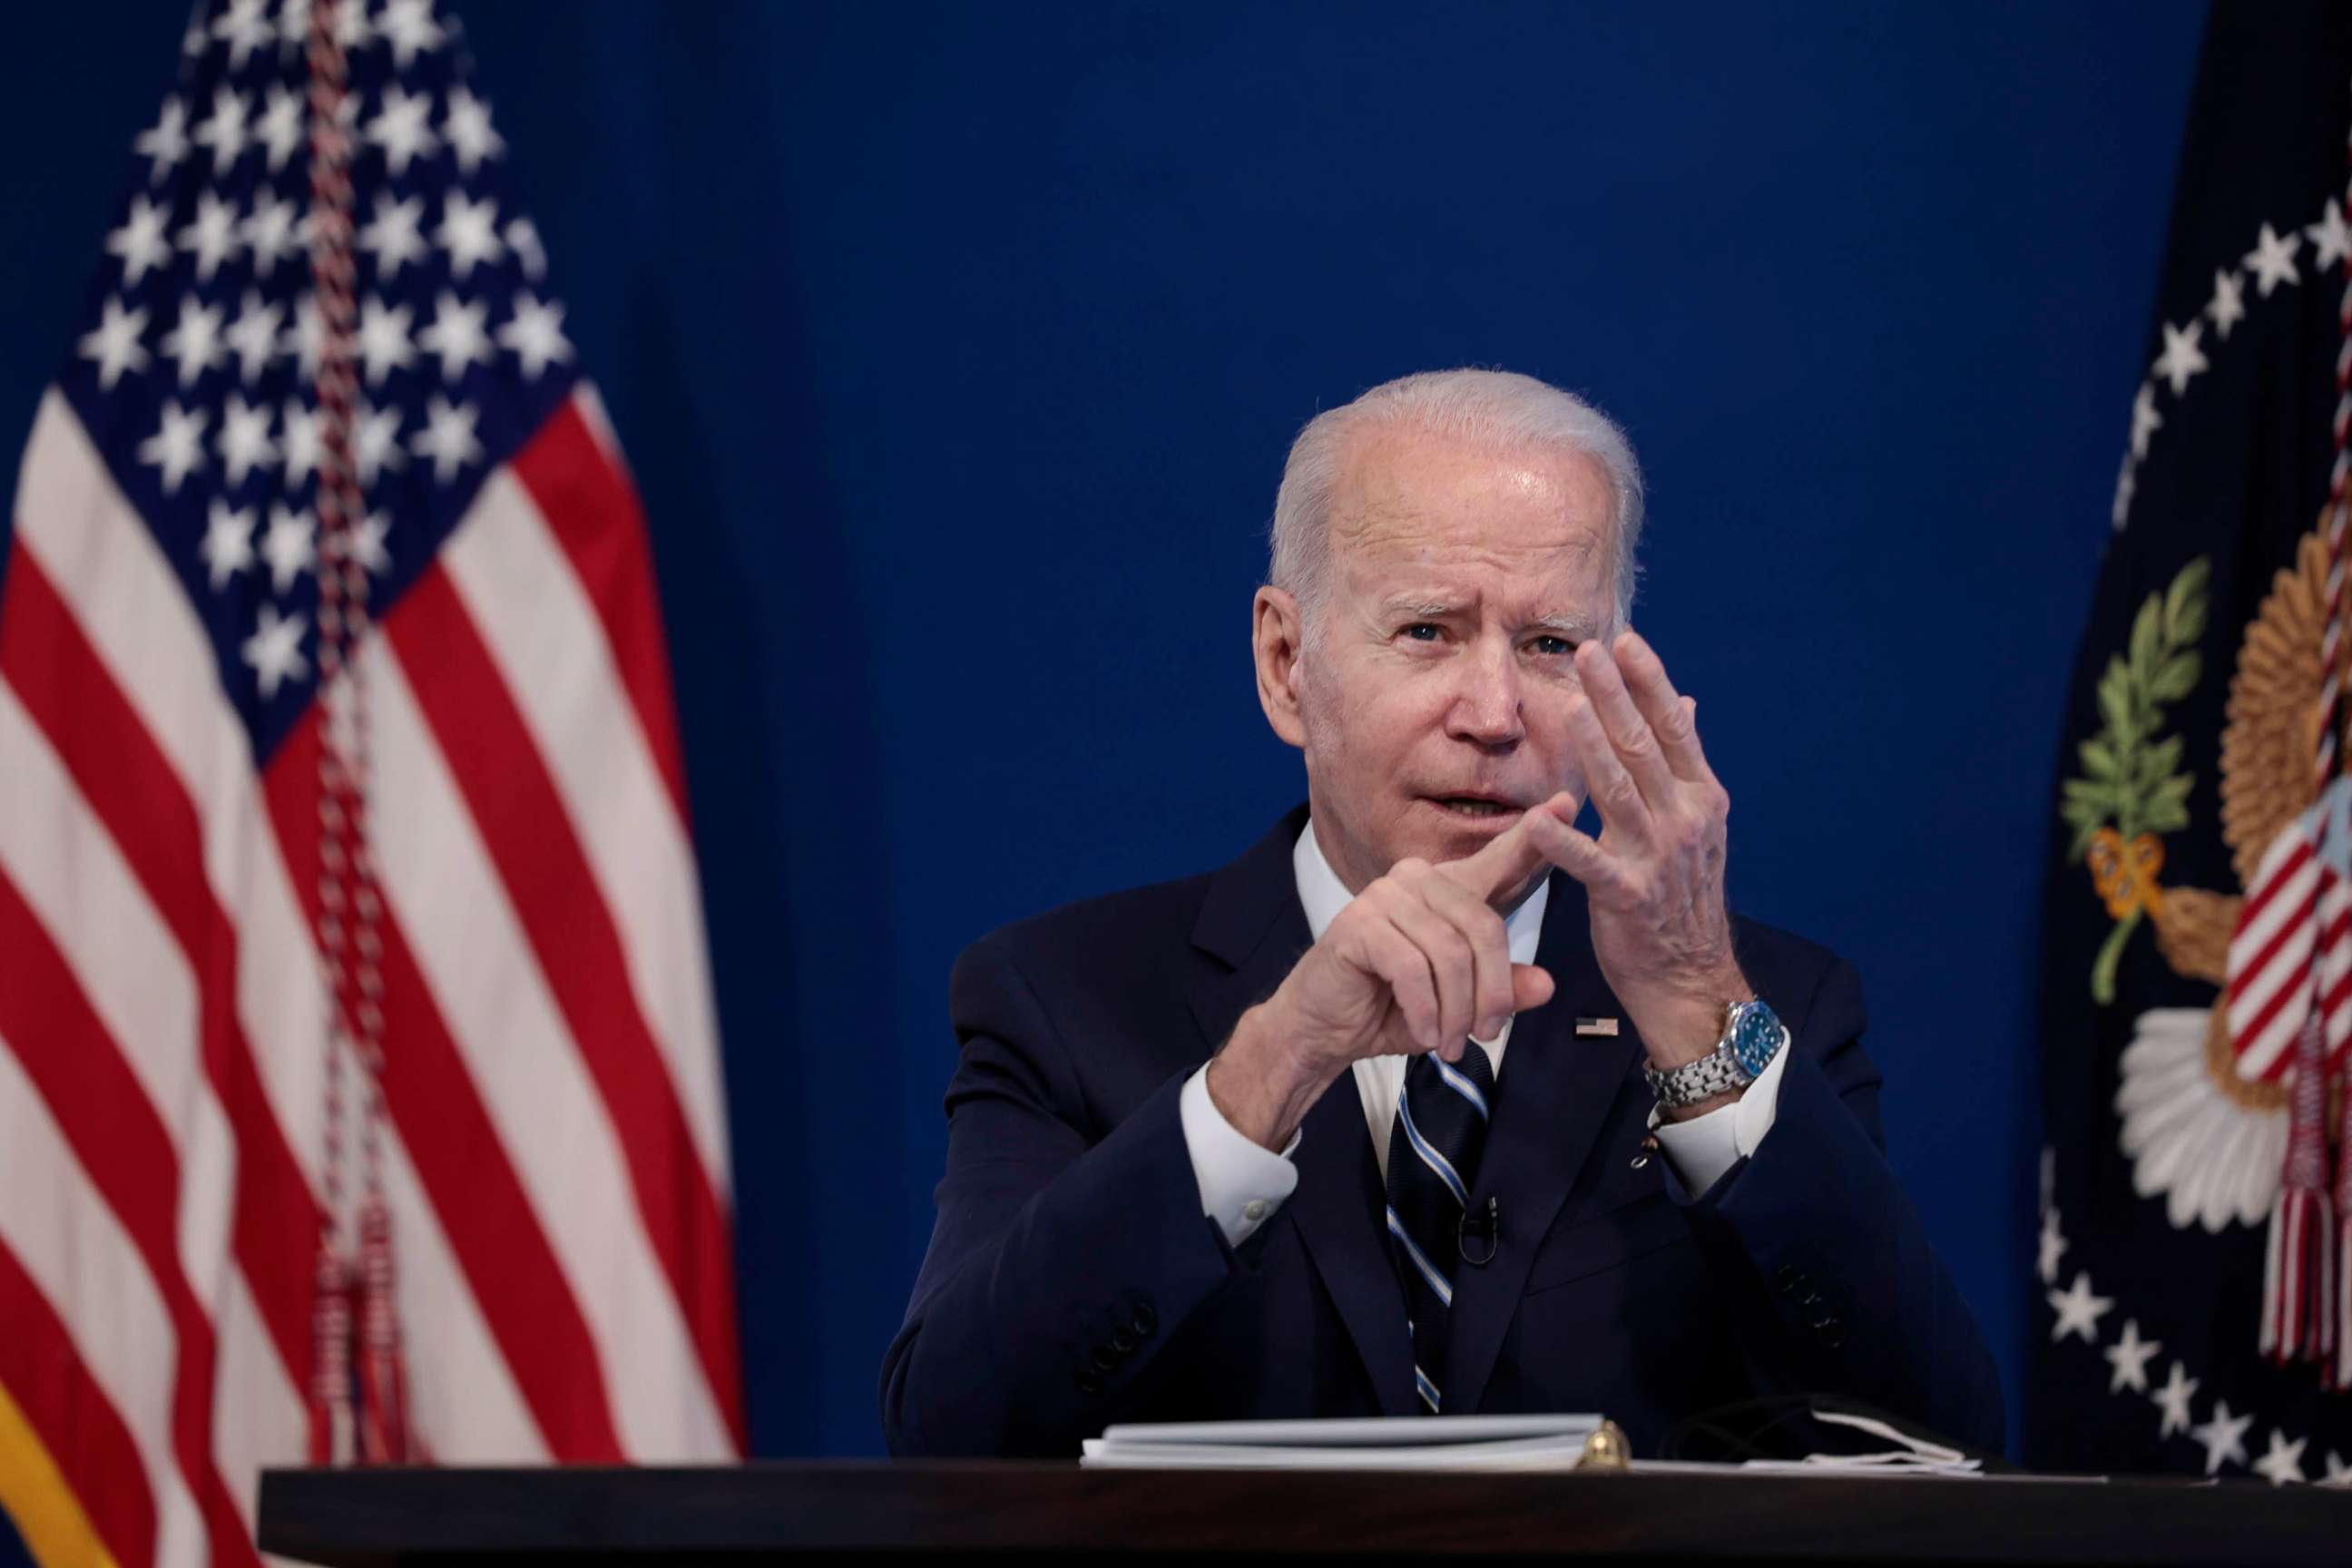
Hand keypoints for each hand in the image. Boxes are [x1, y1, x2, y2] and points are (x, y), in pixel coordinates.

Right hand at [1207, 800, 1570, 1149]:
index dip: (1532, 836)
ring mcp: (1385, 895)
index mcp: (1446, 889)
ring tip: (1449, 1044)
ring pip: (1451, 954)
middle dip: (1491, 993)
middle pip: (1484, 928)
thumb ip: (1501, 990)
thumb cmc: (1391, 1008)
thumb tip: (1546, 984)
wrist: (1324, 1029)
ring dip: (1456, 1011)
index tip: (1566, 801)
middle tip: (1484, 1037)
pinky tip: (1424, 1034)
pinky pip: (1413, 968)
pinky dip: (1426, 1011)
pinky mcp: (1359, 923)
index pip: (1497, 861)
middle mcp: (1417, 878)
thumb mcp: (1459, 1006)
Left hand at [1523, 633, 1748, 1105]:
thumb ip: (1683, 763)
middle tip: (1587, 651)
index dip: (1648, 683)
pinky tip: (1536, 818)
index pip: (1672, 728)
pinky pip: (1590, 864)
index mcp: (1701, 798)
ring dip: (1594, 747)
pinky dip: (1563, 842)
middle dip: (1616, 696)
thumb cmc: (1681, 897)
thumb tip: (1686, 702)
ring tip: (1567, 706)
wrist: (1691, 978)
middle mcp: (1685, 820)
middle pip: (1645, 747)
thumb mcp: (1696, 823)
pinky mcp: (1626, 897)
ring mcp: (1658, 858)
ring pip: (1621, 792)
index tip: (1623, 641)